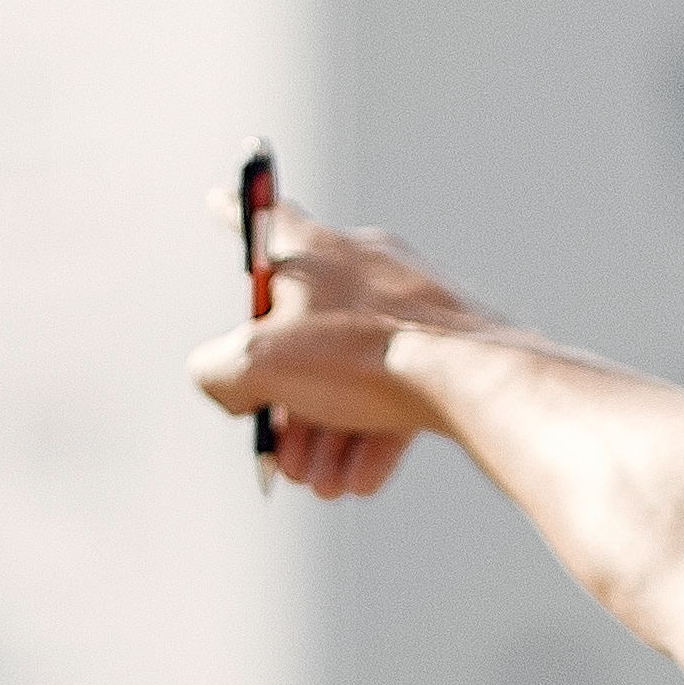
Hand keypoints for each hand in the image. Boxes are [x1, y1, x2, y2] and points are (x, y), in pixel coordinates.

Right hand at [186, 192, 491, 501]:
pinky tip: (361, 482)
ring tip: (322, 484)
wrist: (466, 376)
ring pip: (349, 375)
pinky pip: (395, 390)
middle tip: (281, 459)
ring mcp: (407, 303)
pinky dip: (371, 437)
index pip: (259, 221)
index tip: (217, 200)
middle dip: (285, 411)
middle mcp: (361, 265)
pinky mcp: (444, 343)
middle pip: (301, 336)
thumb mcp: (258, 363)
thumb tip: (227, 388)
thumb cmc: (360, 355)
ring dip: (326, 439)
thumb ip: (217, 372)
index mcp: (312, 250)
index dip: (232, 213)